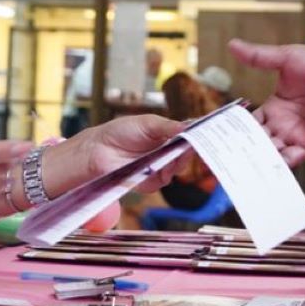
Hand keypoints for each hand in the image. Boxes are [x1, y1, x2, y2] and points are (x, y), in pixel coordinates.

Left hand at [46, 114, 185, 194]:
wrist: (98, 150)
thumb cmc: (120, 132)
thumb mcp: (147, 123)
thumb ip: (169, 126)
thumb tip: (191, 125)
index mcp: (168, 135)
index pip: (189, 137)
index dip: (198, 137)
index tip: (206, 135)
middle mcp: (166, 152)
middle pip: (187, 154)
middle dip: (190, 150)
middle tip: (190, 146)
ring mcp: (160, 167)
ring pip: (178, 168)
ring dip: (177, 163)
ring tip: (171, 156)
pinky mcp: (151, 181)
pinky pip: (164, 180)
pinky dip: (164, 174)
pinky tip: (159, 168)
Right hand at [229, 39, 304, 162]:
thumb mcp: (287, 59)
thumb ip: (259, 57)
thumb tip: (232, 44)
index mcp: (273, 108)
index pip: (247, 124)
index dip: (233, 131)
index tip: (218, 136)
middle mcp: (281, 125)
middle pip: (256, 143)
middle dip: (243, 151)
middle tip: (228, 156)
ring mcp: (295, 136)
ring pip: (272, 153)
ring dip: (261, 158)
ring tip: (248, 163)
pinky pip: (293, 157)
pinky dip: (284, 161)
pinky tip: (277, 159)